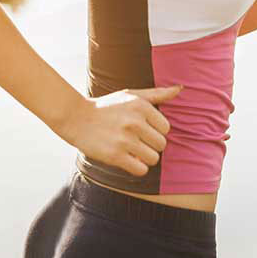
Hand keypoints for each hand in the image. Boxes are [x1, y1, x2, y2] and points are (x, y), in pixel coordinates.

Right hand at [59, 85, 182, 176]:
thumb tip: (180, 88)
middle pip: (162, 144)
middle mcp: (134, 122)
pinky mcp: (115, 155)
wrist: (76, 118)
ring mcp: (125, 140)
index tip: (142, 130)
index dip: (155, 131)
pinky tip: (127, 159)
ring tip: (131, 150)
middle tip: (136, 141)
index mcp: (141, 106)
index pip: (166, 128)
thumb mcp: (131, 95)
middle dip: (151, 145)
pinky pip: (141, 169)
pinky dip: (137, 168)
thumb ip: (157, 93)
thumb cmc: (107, 107)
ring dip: (144, 158)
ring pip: (154, 158)